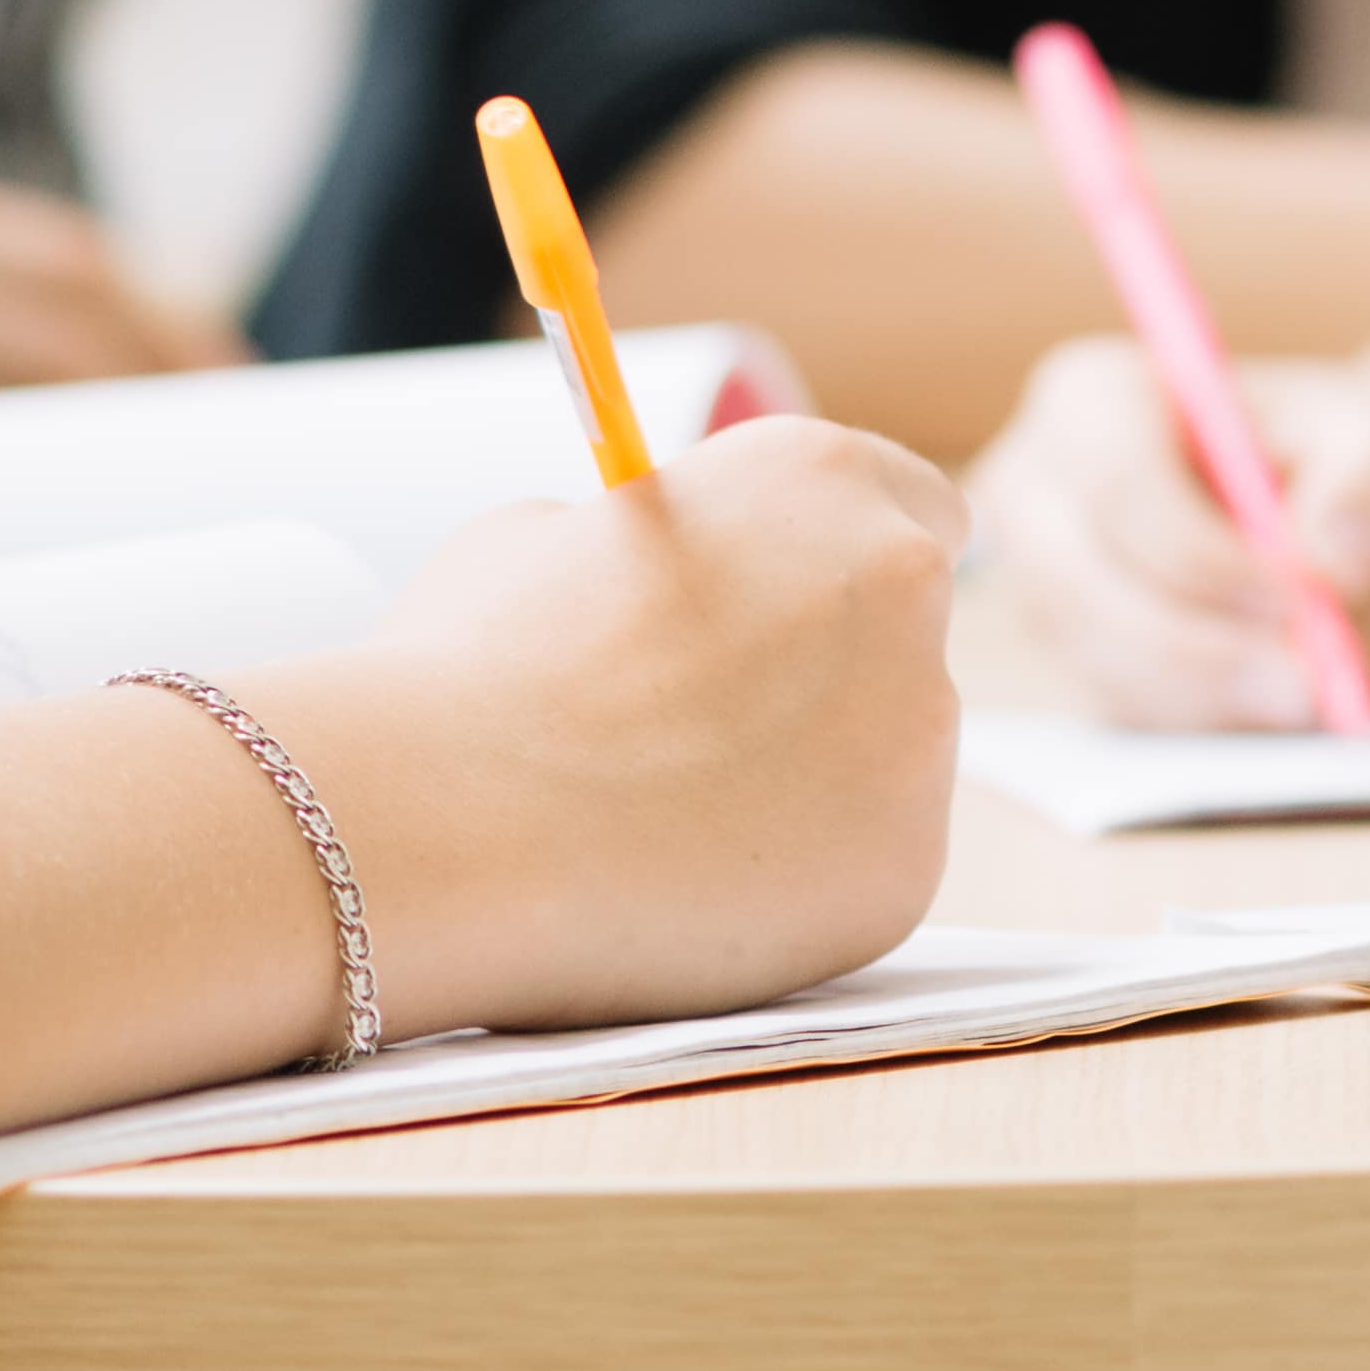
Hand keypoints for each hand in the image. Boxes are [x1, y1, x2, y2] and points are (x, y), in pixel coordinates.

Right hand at [276, 416, 971, 1033]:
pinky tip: (691, 893)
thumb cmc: (467, 672)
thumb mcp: (541, 540)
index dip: (842, 574)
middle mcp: (904, 586)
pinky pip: (865, 872)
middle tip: (713, 740)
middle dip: (833, 685)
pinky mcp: (907, 865)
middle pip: (910, 643)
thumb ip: (644, 547)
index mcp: (824, 477)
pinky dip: (797, 890)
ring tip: (668, 826)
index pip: (915, 511)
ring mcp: (922, 732)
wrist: (448, 825)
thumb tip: (657, 578)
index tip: (786, 621)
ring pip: (890, 766)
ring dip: (813, 790)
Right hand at [975, 335, 1369, 722]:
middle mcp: (1034, 491)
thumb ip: (1368, 484)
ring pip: (1102, 662)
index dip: (1207, 557)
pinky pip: (1121, 710)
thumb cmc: (1329, 461)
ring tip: (1315, 693)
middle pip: (1083, 590)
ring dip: (1212, 694)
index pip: (1119, 487)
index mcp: (1089, 398)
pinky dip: (1205, 718)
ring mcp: (1036, 584)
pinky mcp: (1068, 660)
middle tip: (1309, 684)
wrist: (1317, 522)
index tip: (1305, 595)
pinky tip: (1276, 701)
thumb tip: (1333, 557)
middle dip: (1201, 649)